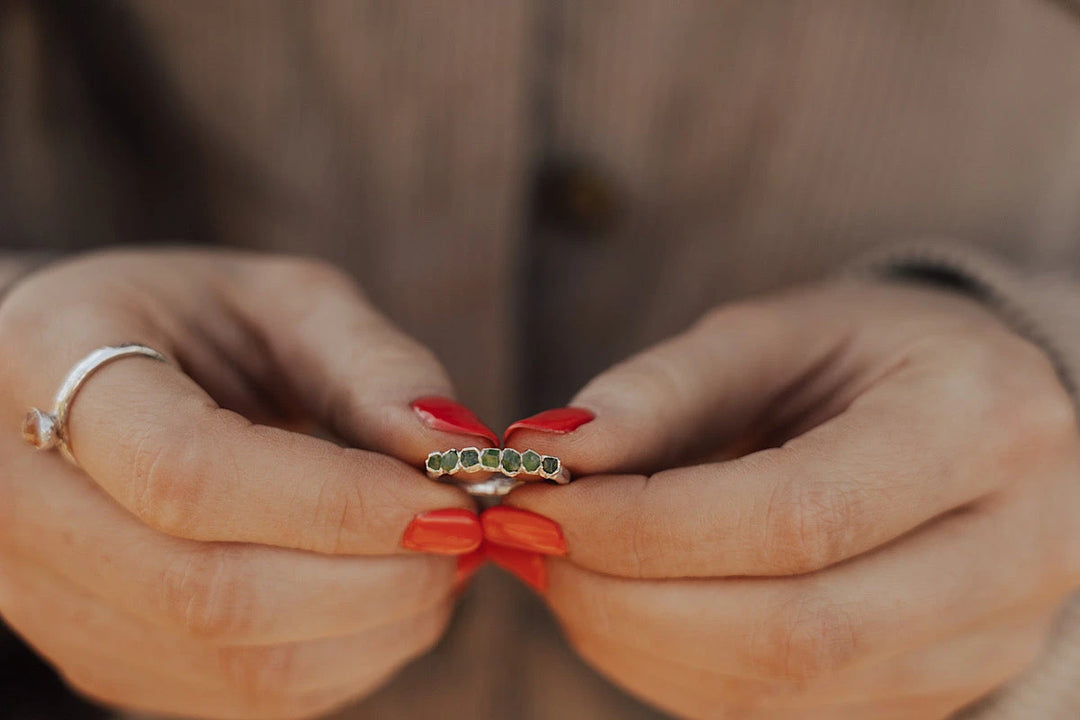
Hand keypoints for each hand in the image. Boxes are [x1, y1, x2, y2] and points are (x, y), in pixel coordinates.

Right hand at [0, 250, 494, 718]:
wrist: (80, 382)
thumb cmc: (191, 323)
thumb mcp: (281, 300)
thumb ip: (370, 364)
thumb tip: (455, 447)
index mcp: (47, 366)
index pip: (188, 475)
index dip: (337, 502)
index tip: (449, 498)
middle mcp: (25, 504)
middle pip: (212, 594)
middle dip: (378, 576)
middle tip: (465, 531)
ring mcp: (56, 603)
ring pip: (237, 668)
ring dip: (377, 626)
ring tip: (439, 559)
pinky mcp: (107, 661)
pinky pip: (245, 699)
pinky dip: (349, 656)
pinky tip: (388, 594)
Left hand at [491, 280, 1079, 718]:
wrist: (976, 413)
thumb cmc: (871, 354)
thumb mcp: (779, 332)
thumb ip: (668, 389)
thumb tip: (557, 451)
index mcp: (983, 429)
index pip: (800, 517)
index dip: (650, 524)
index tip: (544, 498)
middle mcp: (1009, 556)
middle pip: (793, 630)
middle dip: (627, 598)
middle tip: (535, 541)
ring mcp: (978, 646)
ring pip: (780, 690)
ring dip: (635, 641)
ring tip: (564, 569)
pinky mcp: (927, 694)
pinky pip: (778, 713)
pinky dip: (672, 667)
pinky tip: (621, 607)